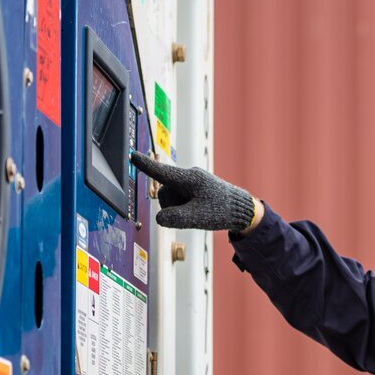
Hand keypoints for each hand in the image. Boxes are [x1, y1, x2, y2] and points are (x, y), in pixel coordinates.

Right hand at [131, 152, 257, 231]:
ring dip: (179, 208)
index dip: (146, 165)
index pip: (162, 172)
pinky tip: (199, 211)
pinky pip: (179, 199)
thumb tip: (159, 218)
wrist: (242, 209)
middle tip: (193, 213)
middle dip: (172, 206)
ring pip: (171, 198)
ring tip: (199, 211)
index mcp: (189, 179)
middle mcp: (189, 177)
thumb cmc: (222, 210)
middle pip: (164, 192)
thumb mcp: (198, 217)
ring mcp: (191, 182)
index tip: (132, 155)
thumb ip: (176, 218)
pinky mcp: (194, 188)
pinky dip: (185, 208)